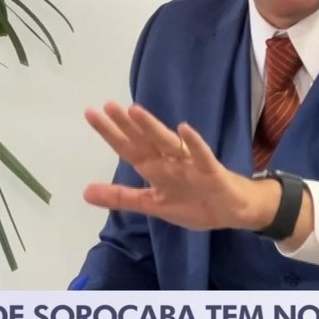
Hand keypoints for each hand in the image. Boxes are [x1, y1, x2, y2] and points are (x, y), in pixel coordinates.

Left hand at [82, 102, 270, 230]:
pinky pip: (202, 157)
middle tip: (108, 106)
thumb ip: (121, 197)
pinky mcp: (211, 172)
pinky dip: (194, 144)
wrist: (233, 212)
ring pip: (168, 143)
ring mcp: (190, 164)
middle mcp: (170, 161)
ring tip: (135, 111)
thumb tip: (85, 192)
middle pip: (145, 141)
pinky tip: (185, 129)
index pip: (129, 149)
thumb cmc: (194, 202)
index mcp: (155, 169)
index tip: (91, 114)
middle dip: (127, 125)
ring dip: (152, 128)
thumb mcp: (152, 204)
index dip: (111, 133)